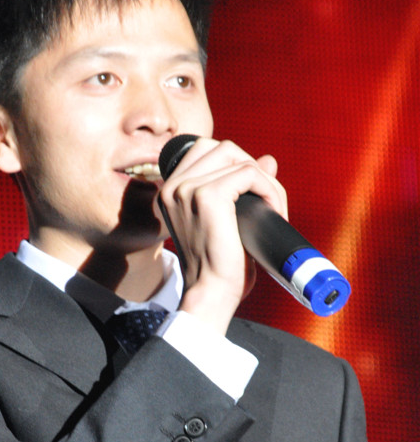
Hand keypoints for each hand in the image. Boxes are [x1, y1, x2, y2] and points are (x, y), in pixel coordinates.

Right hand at [158, 138, 287, 335]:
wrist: (210, 293)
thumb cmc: (218, 267)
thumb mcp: (228, 221)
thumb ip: (241, 187)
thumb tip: (268, 160)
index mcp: (170, 191)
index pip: (206, 150)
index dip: (237, 164)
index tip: (253, 195)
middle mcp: (173, 187)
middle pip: (223, 148)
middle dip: (253, 169)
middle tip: (267, 202)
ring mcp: (187, 189)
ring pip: (239, 159)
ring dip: (265, 181)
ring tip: (273, 209)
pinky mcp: (208, 196)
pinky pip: (249, 173)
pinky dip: (269, 190)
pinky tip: (272, 211)